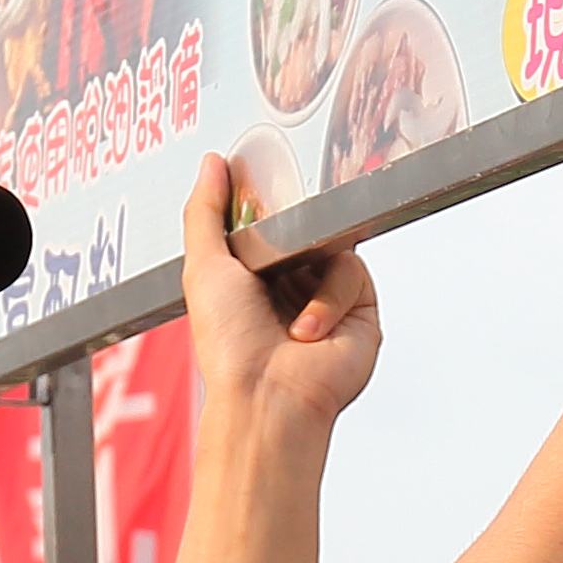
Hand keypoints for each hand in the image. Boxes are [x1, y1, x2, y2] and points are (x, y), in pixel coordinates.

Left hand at [177, 152, 382, 440]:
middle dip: (294, 234)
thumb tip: (211, 165)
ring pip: (333, 247)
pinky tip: (310, 332)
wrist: (268, 396)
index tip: (262, 188)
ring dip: (308, 281)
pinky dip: (329, 301)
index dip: (267, 207)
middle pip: (306, 230)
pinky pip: (353, 275)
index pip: (268, 223)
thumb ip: (204, 211)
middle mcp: (290, 286)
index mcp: (251, 275)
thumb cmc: (230, 347)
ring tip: (290, 321)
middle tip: (279, 246)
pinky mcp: (360, 314)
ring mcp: (327, 300)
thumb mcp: (202, 265)